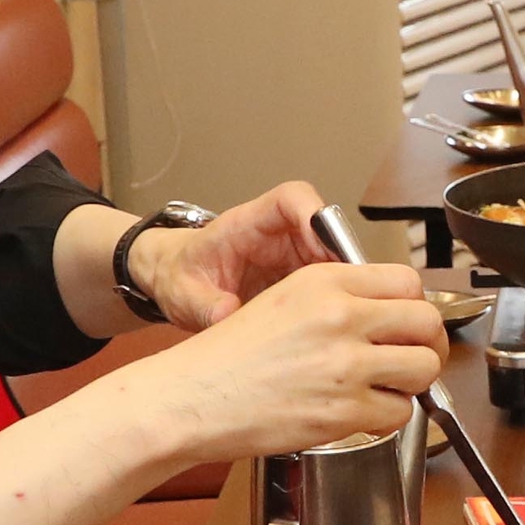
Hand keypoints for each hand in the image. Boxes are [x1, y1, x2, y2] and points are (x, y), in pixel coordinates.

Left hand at [128, 182, 333, 328]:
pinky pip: (328, 283)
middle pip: (326, 230)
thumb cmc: (181, 276)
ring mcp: (292, 256)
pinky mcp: (299, 279)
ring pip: (333, 259)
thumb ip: (206, 305)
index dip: (314, 214)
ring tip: (342, 313)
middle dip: (342, 258)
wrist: (176, 283)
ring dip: (343, 283)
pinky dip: (334, 300)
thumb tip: (228, 315)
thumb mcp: (185, 294)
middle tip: (348, 293)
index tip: (325, 243)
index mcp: (246, 224)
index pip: (291, 199)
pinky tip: (332, 325)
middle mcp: (276, 235)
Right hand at [130, 262, 447, 464]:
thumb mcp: (283, 299)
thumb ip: (337, 298)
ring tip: (384, 387)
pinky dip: (387, 416)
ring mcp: (346, 365)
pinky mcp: (345, 411)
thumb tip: (390, 312)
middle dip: (426, 344)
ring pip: (424, 368)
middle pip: (427, 322)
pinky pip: (400, 412)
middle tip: (411, 358)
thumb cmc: (228, 357)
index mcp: (325, 281)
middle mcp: (341, 316)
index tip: (405, 324)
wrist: (192, 398)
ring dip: (411, 382)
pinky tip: (359, 411)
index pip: (406, 281)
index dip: (413, 306)